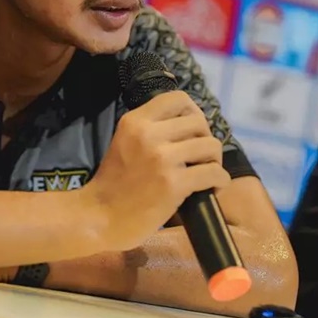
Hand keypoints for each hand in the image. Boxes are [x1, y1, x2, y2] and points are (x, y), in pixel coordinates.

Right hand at [84, 90, 230, 251]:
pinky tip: (212, 189)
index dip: (193, 113)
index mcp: (135, 121)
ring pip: (211, 146)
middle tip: (200, 158)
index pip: (178, 99)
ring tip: (206, 174)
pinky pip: (213, 173)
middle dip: (205, 139)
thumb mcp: (123, 143)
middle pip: (199, 122)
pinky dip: (219, 181)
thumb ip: (148, 131)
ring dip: (214, 161)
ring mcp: (162, 158)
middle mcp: (148, 133)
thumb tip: (186, 127)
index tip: (193, 131)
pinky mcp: (174, 183)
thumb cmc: (112, 184)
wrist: (97, 217)